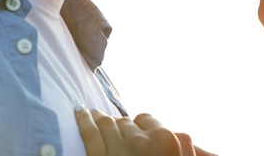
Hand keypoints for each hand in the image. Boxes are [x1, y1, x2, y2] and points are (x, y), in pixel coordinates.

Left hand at [75, 109, 216, 155]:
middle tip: (107, 121)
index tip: (131, 128)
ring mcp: (118, 149)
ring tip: (90, 113)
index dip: (137, 124)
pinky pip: (89, 133)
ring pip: (107, 123)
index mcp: (165, 139)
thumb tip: (179, 133)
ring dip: (98, 117)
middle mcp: (141, 140)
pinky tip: (80, 113)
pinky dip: (83, 120)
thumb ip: (183, 146)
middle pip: (125, 122)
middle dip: (117, 123)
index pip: (146, 119)